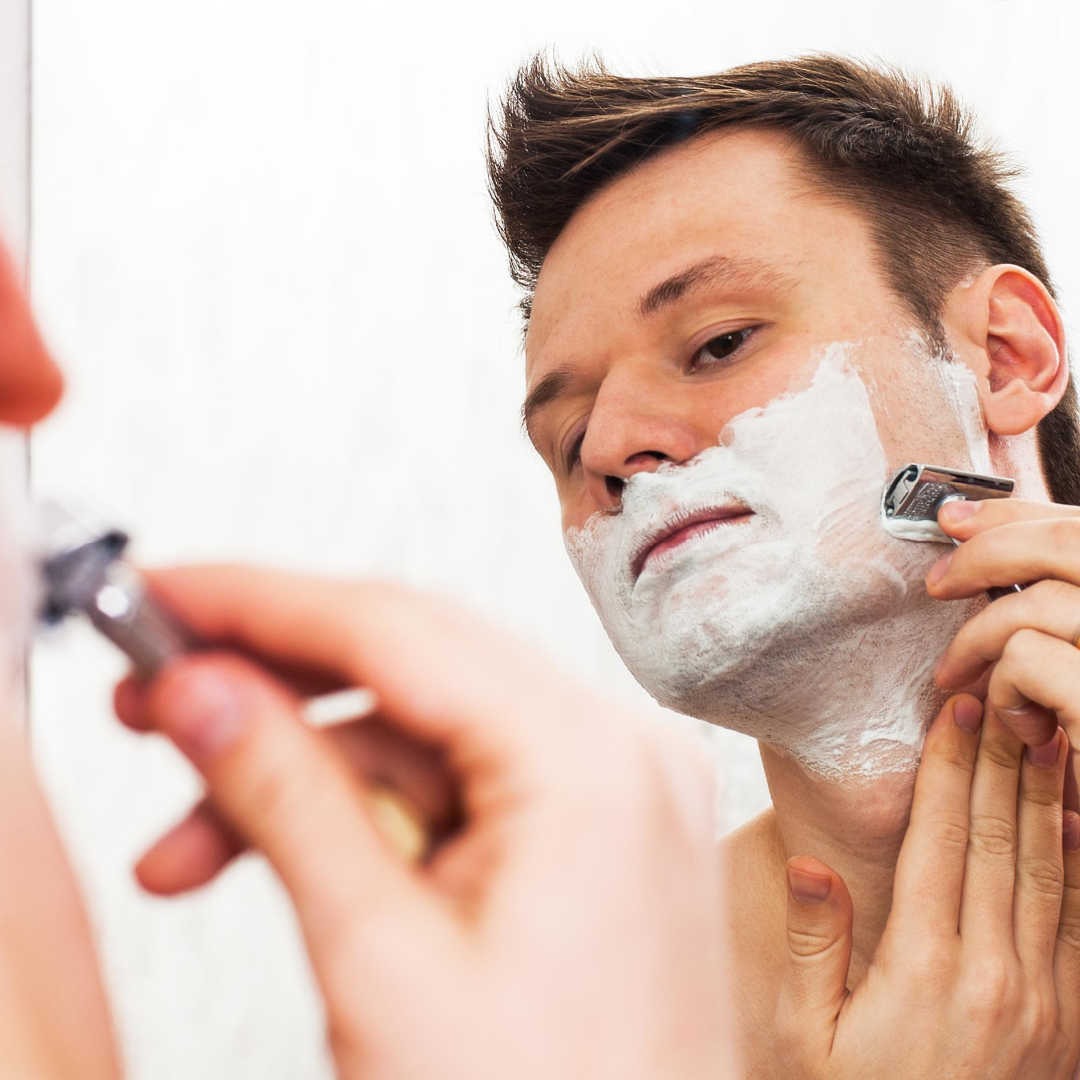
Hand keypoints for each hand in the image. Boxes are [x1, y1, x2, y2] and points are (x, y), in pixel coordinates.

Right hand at [114, 565, 736, 1078]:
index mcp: (594, 762)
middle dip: (272, 687)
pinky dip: (365, 814)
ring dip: (301, 773)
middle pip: (411, 666)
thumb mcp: (382, 961)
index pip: (400, 630)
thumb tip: (202, 693)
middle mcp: (620, 754)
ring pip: (421, 731)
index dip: (264, 603)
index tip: (171, 595)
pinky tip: (282, 856)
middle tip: (160, 698)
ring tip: (189, 840)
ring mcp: (612, 792)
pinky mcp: (589, 835)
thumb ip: (285, 800)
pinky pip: (458, 783)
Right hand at [777, 695, 1079, 1077]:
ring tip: (1044, 735)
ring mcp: (1042, 1002)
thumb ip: (811, 947)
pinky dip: (1079, 863)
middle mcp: (994, 975)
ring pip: (1048, 874)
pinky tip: (1076, 819)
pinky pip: (1079, 925)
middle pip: (998, 843)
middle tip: (1001, 699)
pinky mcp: (1069, 1025)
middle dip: (999, 763)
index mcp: (923, 969)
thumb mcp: (805, 1038)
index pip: (939, 843)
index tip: (953, 715)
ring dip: (1044, 798)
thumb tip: (810, 864)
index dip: (947, 772)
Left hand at [930, 498, 1079, 757]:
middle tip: (938, 584)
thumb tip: (962, 519)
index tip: (956, 522)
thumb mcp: (1078, 657)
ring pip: (1038, 605)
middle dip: (989, 552)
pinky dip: (1006, 690)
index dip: (1021, 515)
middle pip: (1072, 543)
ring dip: (984, 640)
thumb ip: (1054, 592)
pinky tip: (1025, 730)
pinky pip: (1028, 658)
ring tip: (972, 682)